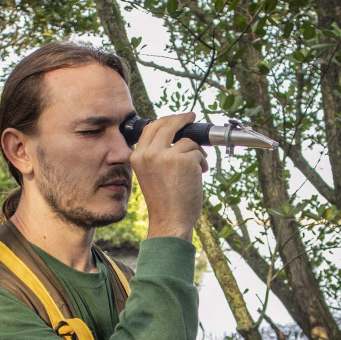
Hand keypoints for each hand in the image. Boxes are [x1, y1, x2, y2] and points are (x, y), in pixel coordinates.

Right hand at [130, 112, 208, 240]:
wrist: (170, 221)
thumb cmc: (164, 202)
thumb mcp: (150, 174)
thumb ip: (155, 155)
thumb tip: (174, 137)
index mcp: (138, 157)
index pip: (151, 128)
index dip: (166, 120)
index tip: (177, 119)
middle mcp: (149, 154)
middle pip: (168, 124)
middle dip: (183, 119)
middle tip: (192, 117)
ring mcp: (167, 156)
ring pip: (188, 141)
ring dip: (197, 153)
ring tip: (197, 168)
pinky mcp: (184, 161)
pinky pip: (198, 153)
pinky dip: (202, 163)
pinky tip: (199, 176)